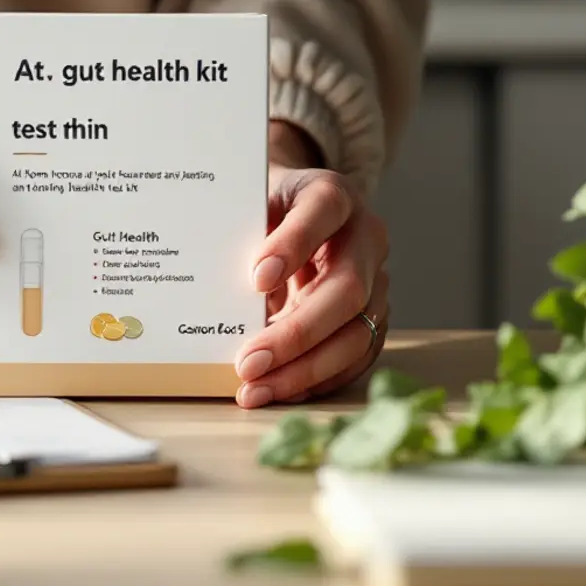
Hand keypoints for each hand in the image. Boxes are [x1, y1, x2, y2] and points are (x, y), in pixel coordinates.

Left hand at [232, 122, 388, 408]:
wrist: (297, 213)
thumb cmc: (266, 210)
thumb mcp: (250, 205)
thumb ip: (240, 234)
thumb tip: (208, 288)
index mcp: (335, 196)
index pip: (322, 211)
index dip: (293, 244)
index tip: (256, 278)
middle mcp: (366, 238)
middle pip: (347, 289)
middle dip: (296, 333)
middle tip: (248, 362)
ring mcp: (377, 282)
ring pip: (356, 333)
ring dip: (303, 369)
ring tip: (255, 389)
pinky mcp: (374, 318)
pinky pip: (354, 358)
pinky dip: (315, 379)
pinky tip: (277, 389)